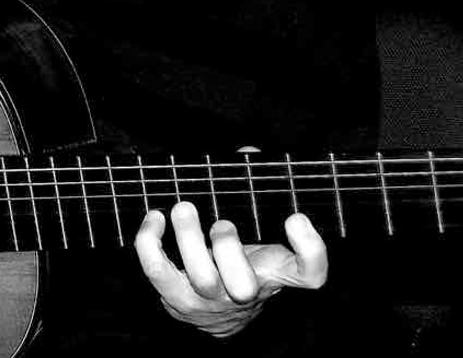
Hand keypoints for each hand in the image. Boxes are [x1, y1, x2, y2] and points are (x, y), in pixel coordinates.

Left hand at [134, 201, 326, 337]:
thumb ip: (258, 191)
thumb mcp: (258, 228)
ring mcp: (212, 301)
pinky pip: (158, 274)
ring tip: (183, 208)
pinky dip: (151, 244)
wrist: (219, 310)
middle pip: (244, 286)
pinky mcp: (177, 301)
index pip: (311, 274)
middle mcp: (248, 292)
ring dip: (190, 241)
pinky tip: (155, 218)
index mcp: (278, 272)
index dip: (310, 250)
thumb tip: (249, 152)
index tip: (295, 218)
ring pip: (201, 279)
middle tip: (222, 223)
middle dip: (228, 251)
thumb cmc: (241, 256)